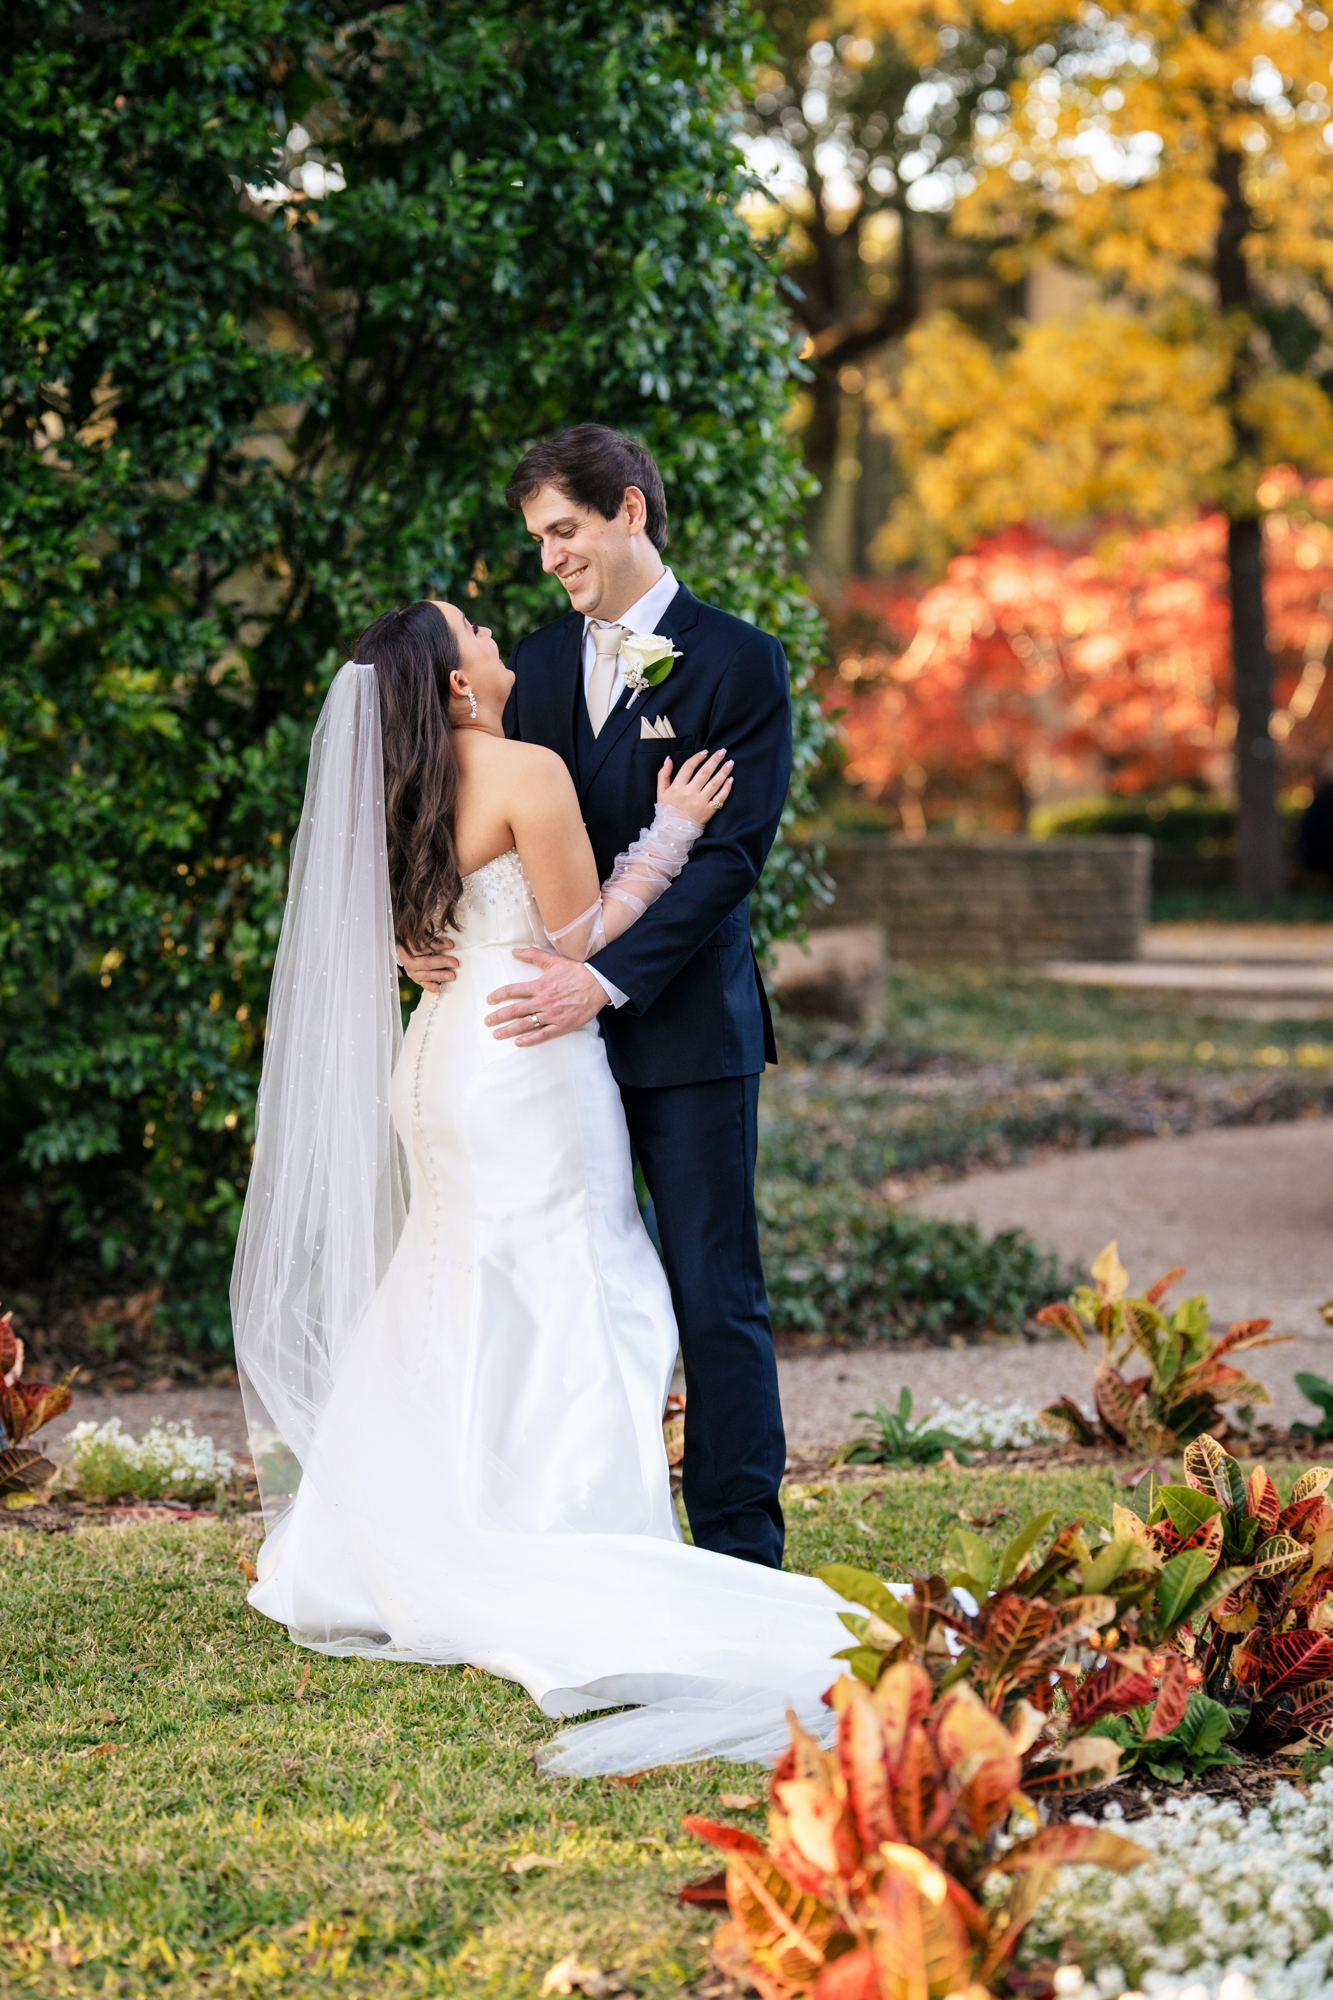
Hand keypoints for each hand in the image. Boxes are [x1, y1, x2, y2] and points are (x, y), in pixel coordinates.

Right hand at [396, 936, 458, 992]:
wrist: (407, 953)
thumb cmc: (418, 943)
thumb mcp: (421, 937)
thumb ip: (432, 938)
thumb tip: (449, 940)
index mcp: (410, 948)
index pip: (424, 946)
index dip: (438, 945)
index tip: (451, 945)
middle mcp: (410, 961)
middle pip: (427, 962)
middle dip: (442, 962)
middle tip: (455, 963)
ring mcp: (413, 972)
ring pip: (427, 974)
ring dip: (440, 975)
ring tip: (452, 976)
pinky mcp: (417, 980)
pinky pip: (424, 984)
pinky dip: (431, 986)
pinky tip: (438, 987)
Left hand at [485, 948, 606, 1044]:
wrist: (598, 984)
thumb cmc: (576, 972)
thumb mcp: (553, 960)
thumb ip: (533, 955)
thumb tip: (515, 951)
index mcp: (539, 986)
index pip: (513, 991)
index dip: (498, 995)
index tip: (489, 1000)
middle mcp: (543, 1001)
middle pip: (515, 1010)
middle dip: (499, 1017)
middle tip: (487, 1022)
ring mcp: (552, 1015)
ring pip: (526, 1024)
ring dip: (509, 1030)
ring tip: (497, 1034)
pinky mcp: (562, 1025)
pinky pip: (543, 1034)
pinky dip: (530, 1039)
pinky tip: (519, 1042)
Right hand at [656, 747, 732, 824]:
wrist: (672, 832)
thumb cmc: (667, 810)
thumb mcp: (661, 791)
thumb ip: (663, 774)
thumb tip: (669, 759)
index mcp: (677, 787)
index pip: (689, 767)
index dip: (698, 757)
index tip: (706, 752)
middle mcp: (689, 793)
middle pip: (704, 772)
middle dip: (715, 760)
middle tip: (723, 751)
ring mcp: (700, 802)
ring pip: (715, 783)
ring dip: (724, 771)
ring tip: (730, 762)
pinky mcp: (708, 811)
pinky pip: (720, 798)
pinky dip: (726, 788)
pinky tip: (731, 779)